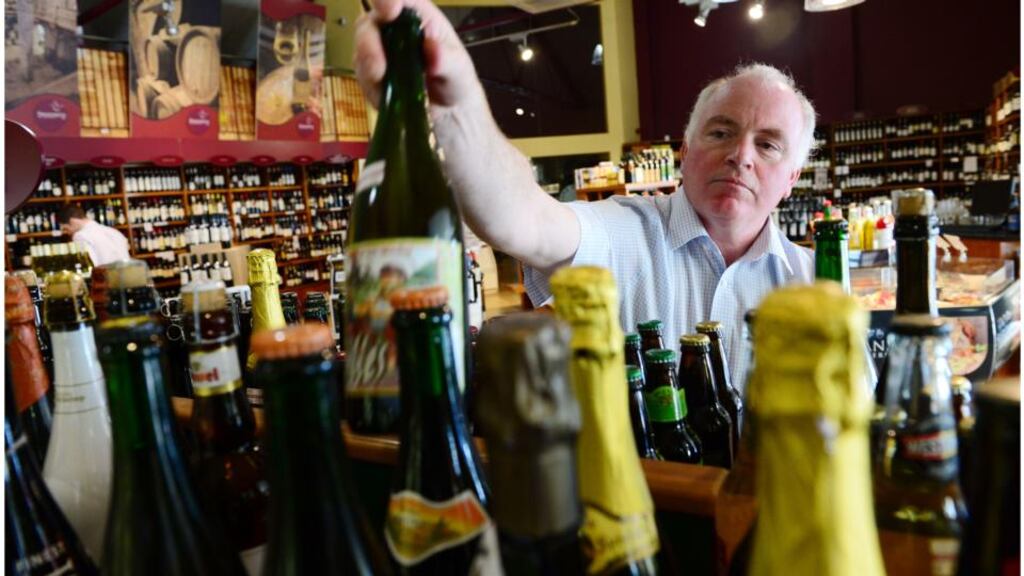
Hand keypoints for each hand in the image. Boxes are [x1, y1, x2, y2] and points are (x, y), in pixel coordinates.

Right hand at [354, 0, 482, 109]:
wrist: (448, 114)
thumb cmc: (455, 81)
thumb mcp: (459, 71)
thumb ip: (448, 60)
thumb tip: (433, 49)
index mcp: (419, 16)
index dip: (388, 0)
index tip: (390, 10)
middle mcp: (396, 29)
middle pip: (371, 22)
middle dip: (369, 41)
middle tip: (379, 66)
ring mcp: (381, 51)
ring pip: (361, 49)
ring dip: (369, 66)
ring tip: (382, 80)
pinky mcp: (372, 74)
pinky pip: (362, 76)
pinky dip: (371, 86)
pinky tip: (386, 95)